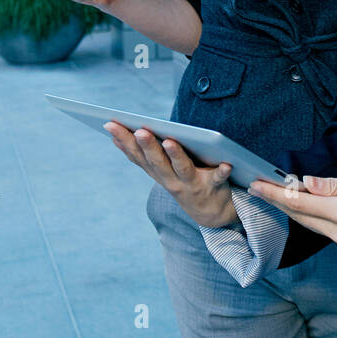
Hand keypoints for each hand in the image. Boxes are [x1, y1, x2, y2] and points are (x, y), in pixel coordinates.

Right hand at [103, 121, 238, 228]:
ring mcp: (192, 185)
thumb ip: (142, 154)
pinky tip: (226, 164)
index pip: (137, 156)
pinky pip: (218, 178)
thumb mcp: (160, 170)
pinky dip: (221, 172)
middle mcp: (171, 181)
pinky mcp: (214, 187)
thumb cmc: (184, 181)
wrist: (211, 212)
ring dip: (176, 155)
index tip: (110, 124)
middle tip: (140, 130)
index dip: (124, 141)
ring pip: (182, 169)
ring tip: (170, 142)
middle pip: (158, 162)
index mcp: (157, 173)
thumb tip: (114, 135)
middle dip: (148, 145)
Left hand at [248, 172, 336, 252]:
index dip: (275, 193)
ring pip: (307, 222)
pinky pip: (318, 226)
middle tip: (257, 186)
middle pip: (298, 215)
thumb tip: (307, 182)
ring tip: (272, 193)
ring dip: (288, 208)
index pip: (299, 202)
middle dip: (276, 201)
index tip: (256, 184)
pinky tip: (300, 203)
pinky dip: (305, 213)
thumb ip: (334, 184)